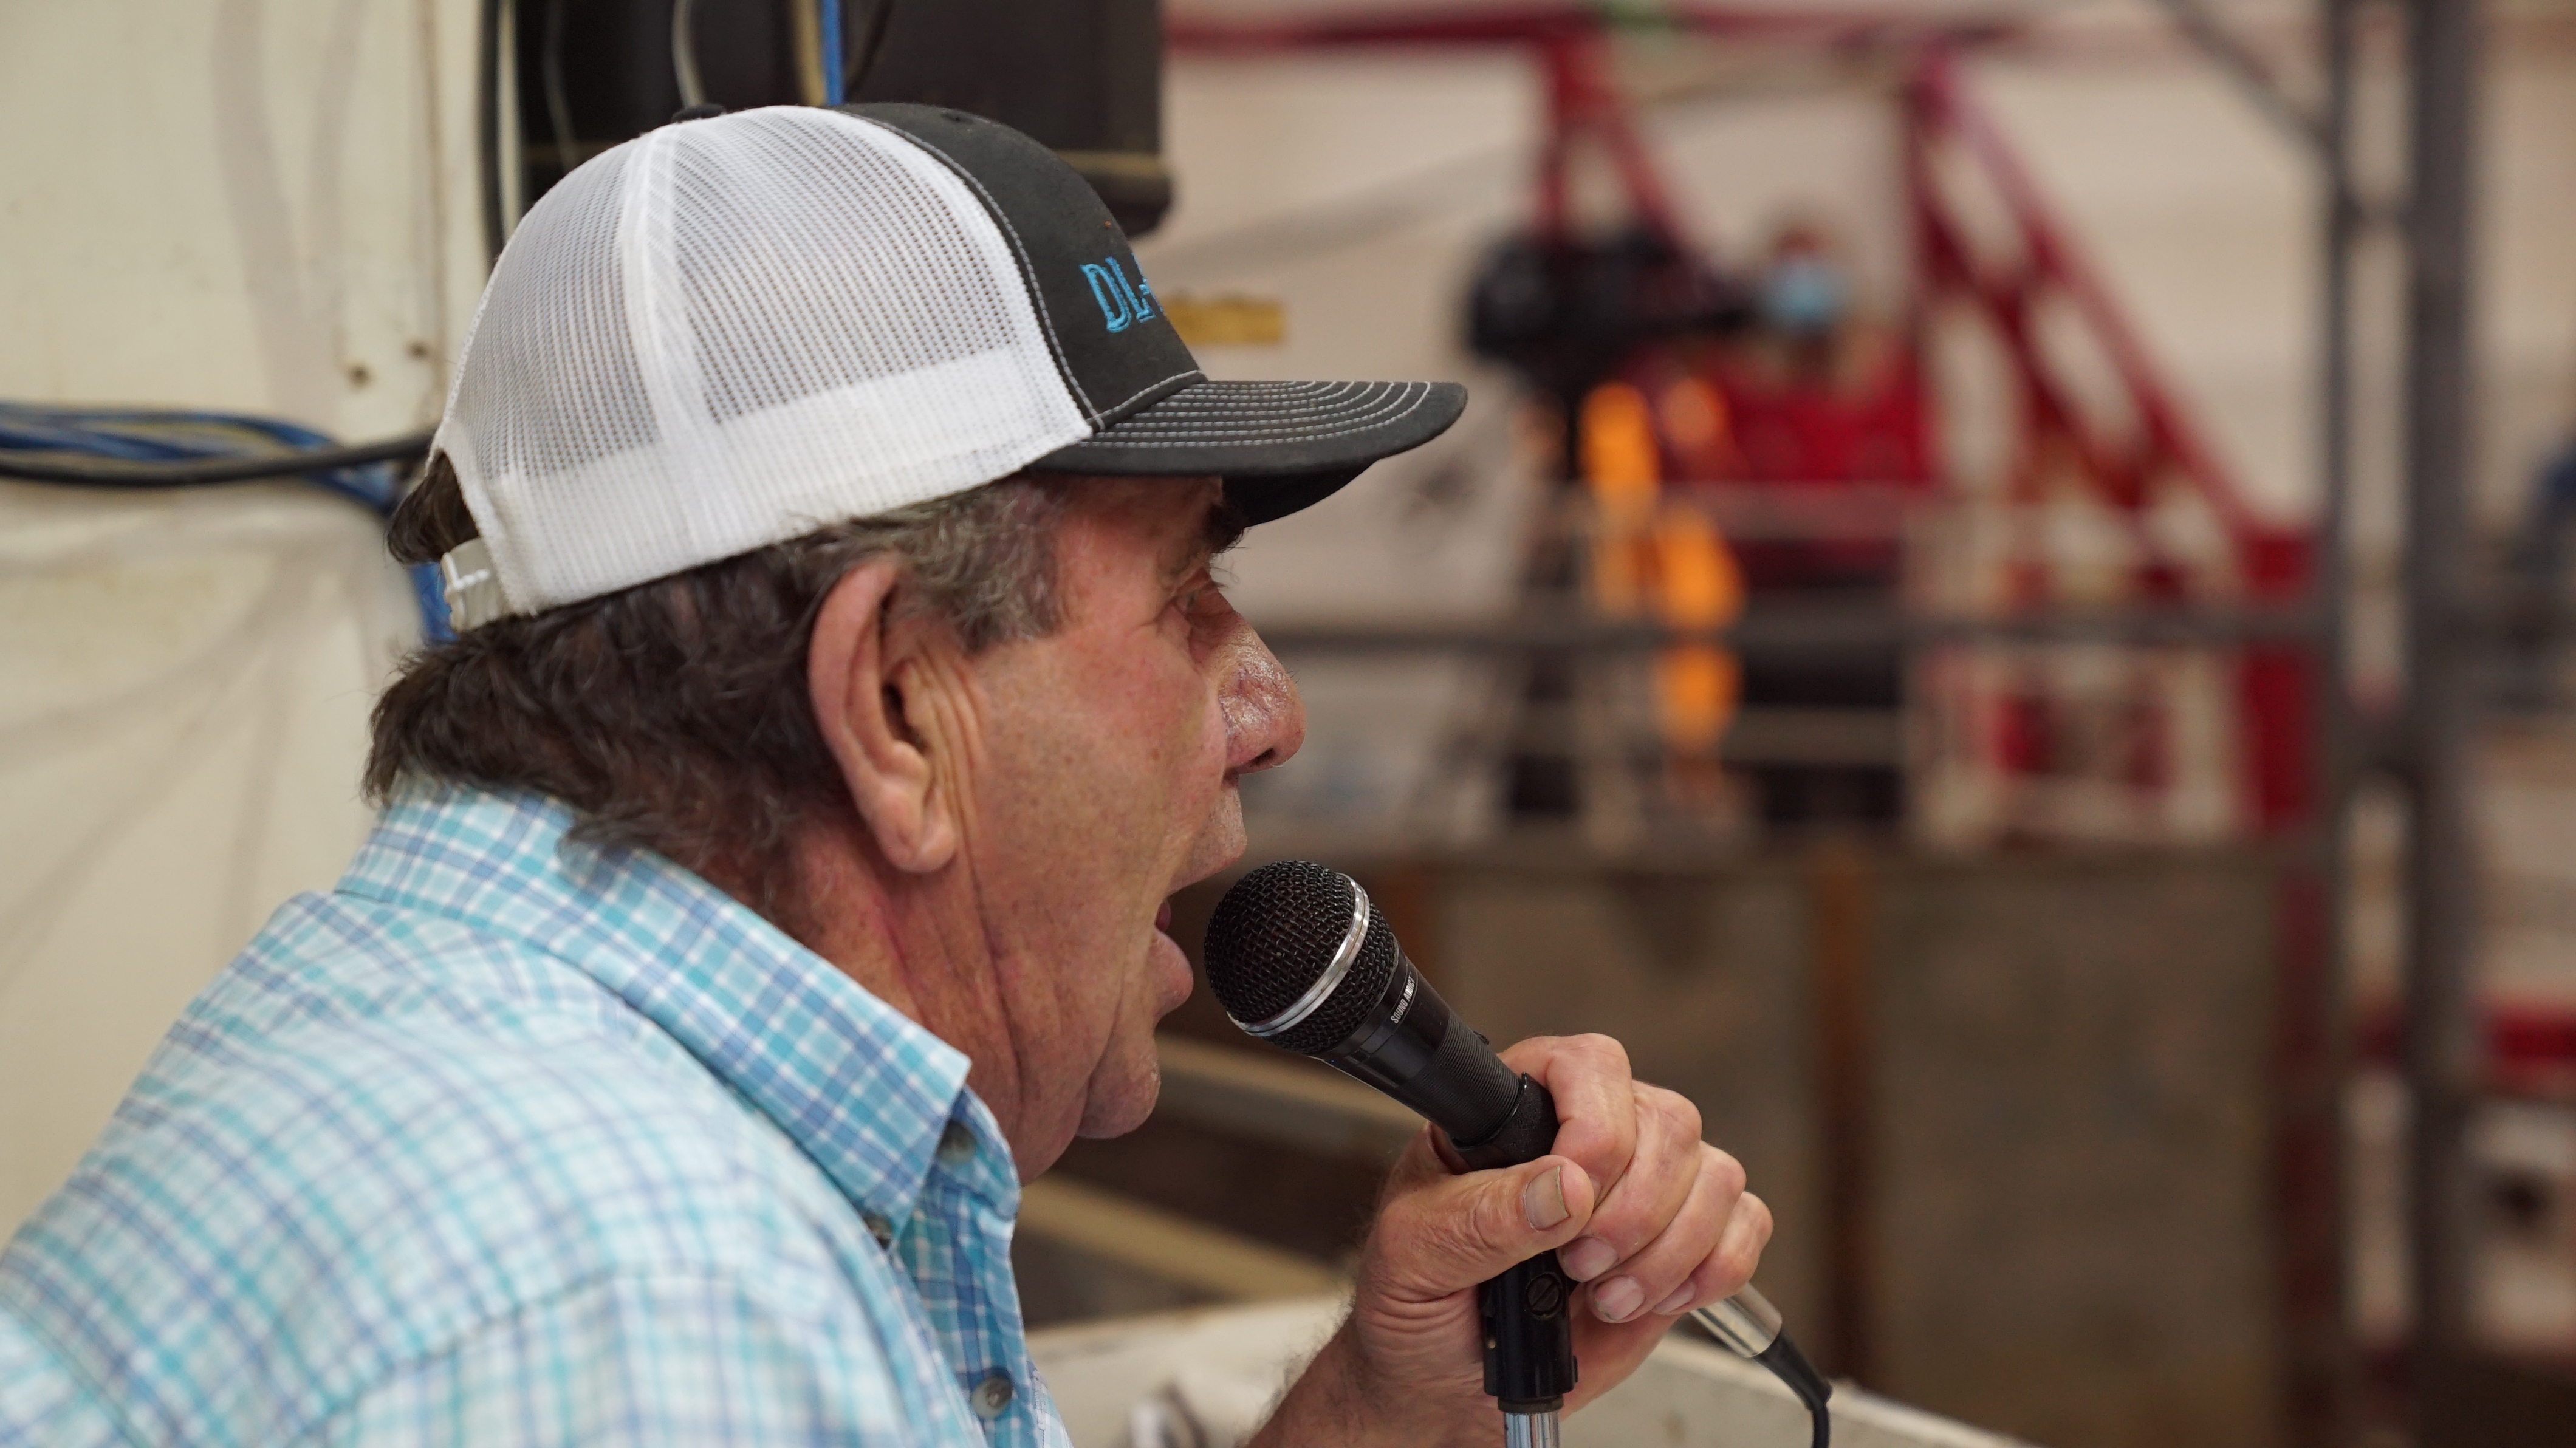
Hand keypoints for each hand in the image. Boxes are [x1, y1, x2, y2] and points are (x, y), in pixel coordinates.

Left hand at [1252, 1035, 1771, 1446]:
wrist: (1449, 1381)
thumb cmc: (1418, 1304)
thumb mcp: (1415, 1256)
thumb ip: (1480, 1218)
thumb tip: (1564, 1187)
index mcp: (1516, 1108)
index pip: (1585, 1064)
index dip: (1596, 1126)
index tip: (1575, 1196)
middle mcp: (1590, 1131)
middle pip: (1668, 1121)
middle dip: (1633, 1210)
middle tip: (1577, 1266)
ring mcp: (1647, 1182)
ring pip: (1714, 1174)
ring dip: (1669, 1250)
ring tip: (1605, 1298)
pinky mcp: (1687, 1237)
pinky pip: (1745, 1223)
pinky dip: (1714, 1269)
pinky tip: (1657, 1299)